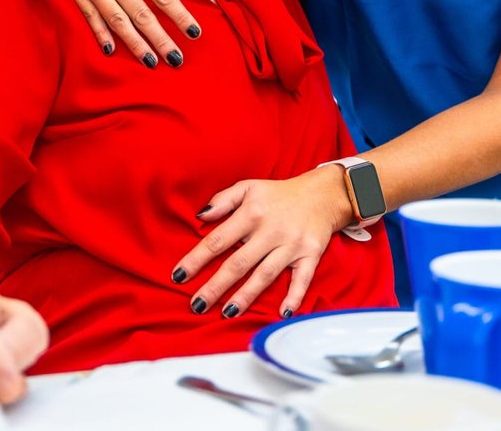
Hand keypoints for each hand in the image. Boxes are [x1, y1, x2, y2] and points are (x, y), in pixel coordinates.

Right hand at [21, 0, 198, 65]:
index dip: (180, 16)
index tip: (194, 33)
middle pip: (142, 14)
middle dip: (161, 39)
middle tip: (177, 60)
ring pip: (118, 21)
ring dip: (136, 44)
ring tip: (150, 62)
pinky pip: (90, 16)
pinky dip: (101, 34)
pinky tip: (111, 50)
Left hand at [171, 168, 349, 318]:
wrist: (322, 194)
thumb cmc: (278, 194)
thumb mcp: (248, 187)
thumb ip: (222, 201)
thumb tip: (199, 217)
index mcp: (251, 213)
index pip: (218, 240)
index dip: (196, 259)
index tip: (178, 276)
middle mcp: (270, 230)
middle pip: (238, 263)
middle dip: (216, 286)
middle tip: (197, 304)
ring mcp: (291, 244)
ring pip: (265, 274)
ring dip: (246, 296)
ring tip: (227, 313)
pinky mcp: (311, 254)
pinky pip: (302, 279)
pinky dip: (294, 297)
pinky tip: (281, 312)